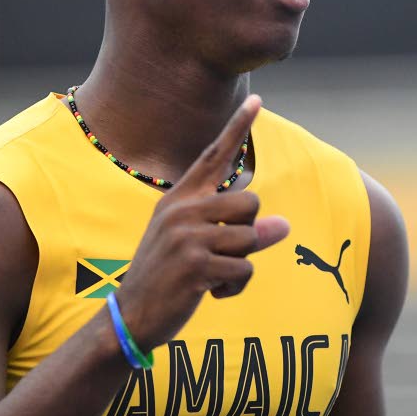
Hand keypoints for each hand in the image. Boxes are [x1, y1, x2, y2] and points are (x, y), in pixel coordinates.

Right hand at [112, 95, 289, 351]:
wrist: (131, 314)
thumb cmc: (169, 274)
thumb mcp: (197, 243)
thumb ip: (237, 228)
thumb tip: (284, 225)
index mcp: (180, 198)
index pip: (214, 156)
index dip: (238, 128)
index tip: (257, 101)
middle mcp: (182, 209)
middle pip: (251, 201)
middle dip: (250, 231)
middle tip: (222, 254)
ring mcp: (187, 236)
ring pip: (251, 237)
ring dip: (241, 263)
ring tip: (214, 275)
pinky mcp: (195, 265)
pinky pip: (244, 269)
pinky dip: (235, 287)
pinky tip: (211, 293)